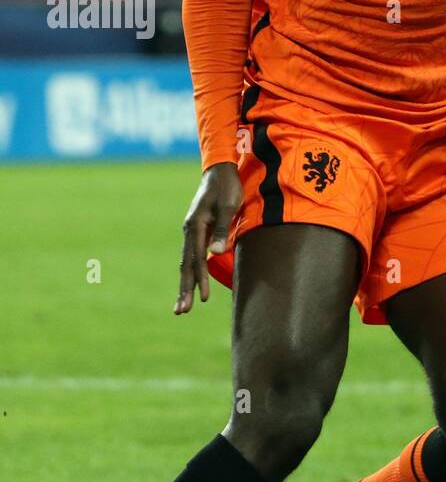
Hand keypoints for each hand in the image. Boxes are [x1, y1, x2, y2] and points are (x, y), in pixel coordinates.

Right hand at [175, 162, 241, 314]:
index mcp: (195, 226)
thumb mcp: (229, 207)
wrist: (220, 170)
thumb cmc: (227, 187)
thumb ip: (224, 229)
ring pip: (187, 262)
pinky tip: (192, 284)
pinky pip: (192, 256)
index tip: (204, 299)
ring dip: (185, 284)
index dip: (200, 280)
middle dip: (185, 289)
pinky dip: (190, 272)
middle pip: (186, 265)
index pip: (196, 259)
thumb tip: (216, 253)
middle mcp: (189, 231)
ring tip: (183, 306)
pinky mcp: (198, 231)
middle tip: (181, 311)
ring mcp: (192, 232)